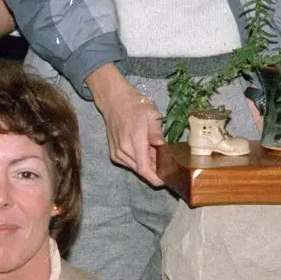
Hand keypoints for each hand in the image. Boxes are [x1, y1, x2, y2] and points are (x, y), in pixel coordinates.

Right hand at [87, 66, 164, 185]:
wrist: (115, 101)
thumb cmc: (135, 105)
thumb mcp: (151, 114)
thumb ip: (157, 133)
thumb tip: (163, 148)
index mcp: (134, 140)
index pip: (145, 169)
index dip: (156, 178)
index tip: (166, 179)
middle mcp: (123, 150)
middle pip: (142, 170)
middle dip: (155, 169)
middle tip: (165, 160)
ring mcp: (117, 153)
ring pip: (135, 168)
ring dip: (147, 164)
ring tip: (154, 152)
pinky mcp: (114, 153)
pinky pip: (129, 164)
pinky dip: (138, 161)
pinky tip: (143, 151)